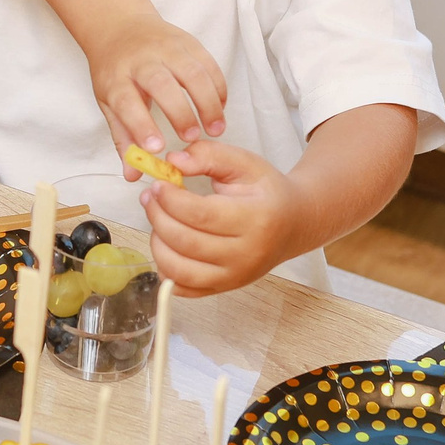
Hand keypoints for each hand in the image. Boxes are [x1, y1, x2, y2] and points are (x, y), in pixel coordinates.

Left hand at [87, 14, 226, 155]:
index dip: (141, 126)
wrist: (120, 25)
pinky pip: (208, 64)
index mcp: (117, 78)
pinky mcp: (188, 42)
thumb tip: (133, 174)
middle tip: (193, 140)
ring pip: (192, 72)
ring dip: (207, 102)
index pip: (127, 102)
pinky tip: (220, 108)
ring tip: (215, 129)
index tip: (158, 149)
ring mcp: (166, 47)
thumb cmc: (115, 70)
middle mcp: (141, 60)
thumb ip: (123, 138)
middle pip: (162, 84)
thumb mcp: (108, 102)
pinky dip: (218, 87)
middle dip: (180, 113)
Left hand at [139, 139, 303, 295]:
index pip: (200, 215)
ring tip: (157, 221)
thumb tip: (173, 161)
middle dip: (158, 217)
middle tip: (149, 198)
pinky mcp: (225, 288)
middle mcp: (247, 254)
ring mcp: (236, 277)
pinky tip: (166, 246)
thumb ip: (208, 155)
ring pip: (180, 271)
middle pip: (186, 242)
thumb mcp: (244, 163)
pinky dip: (166, 270)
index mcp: (256, 219)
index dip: (170, 199)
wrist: (294, 224)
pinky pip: (185, 289)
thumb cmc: (267, 192)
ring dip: (157, 244)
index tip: (158, 184)